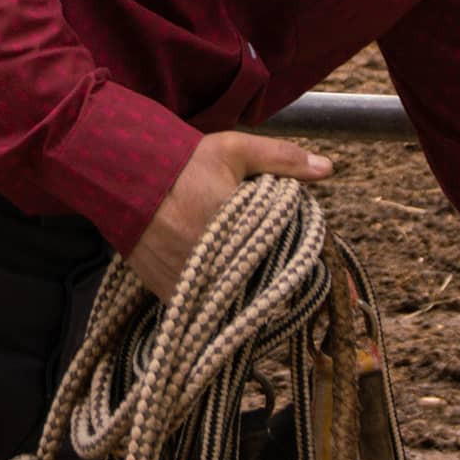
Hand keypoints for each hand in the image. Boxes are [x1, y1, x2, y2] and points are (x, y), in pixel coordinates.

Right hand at [126, 131, 332, 300]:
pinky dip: (220, 299)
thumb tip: (328, 168)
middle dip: (282, 284)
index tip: (334, 281)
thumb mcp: (236, 151)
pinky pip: (206, 307)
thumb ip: (283, 159)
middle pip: (264, 288)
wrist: (126, 178)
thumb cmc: (185, 163)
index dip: (309, 270)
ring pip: (235, 302)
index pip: (287, 261)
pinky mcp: (171, 295)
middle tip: (305, 288)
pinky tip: (230, 285)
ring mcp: (191, 285)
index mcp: (237, 228)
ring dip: (251, 295)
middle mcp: (214, 264)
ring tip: (263, 284)